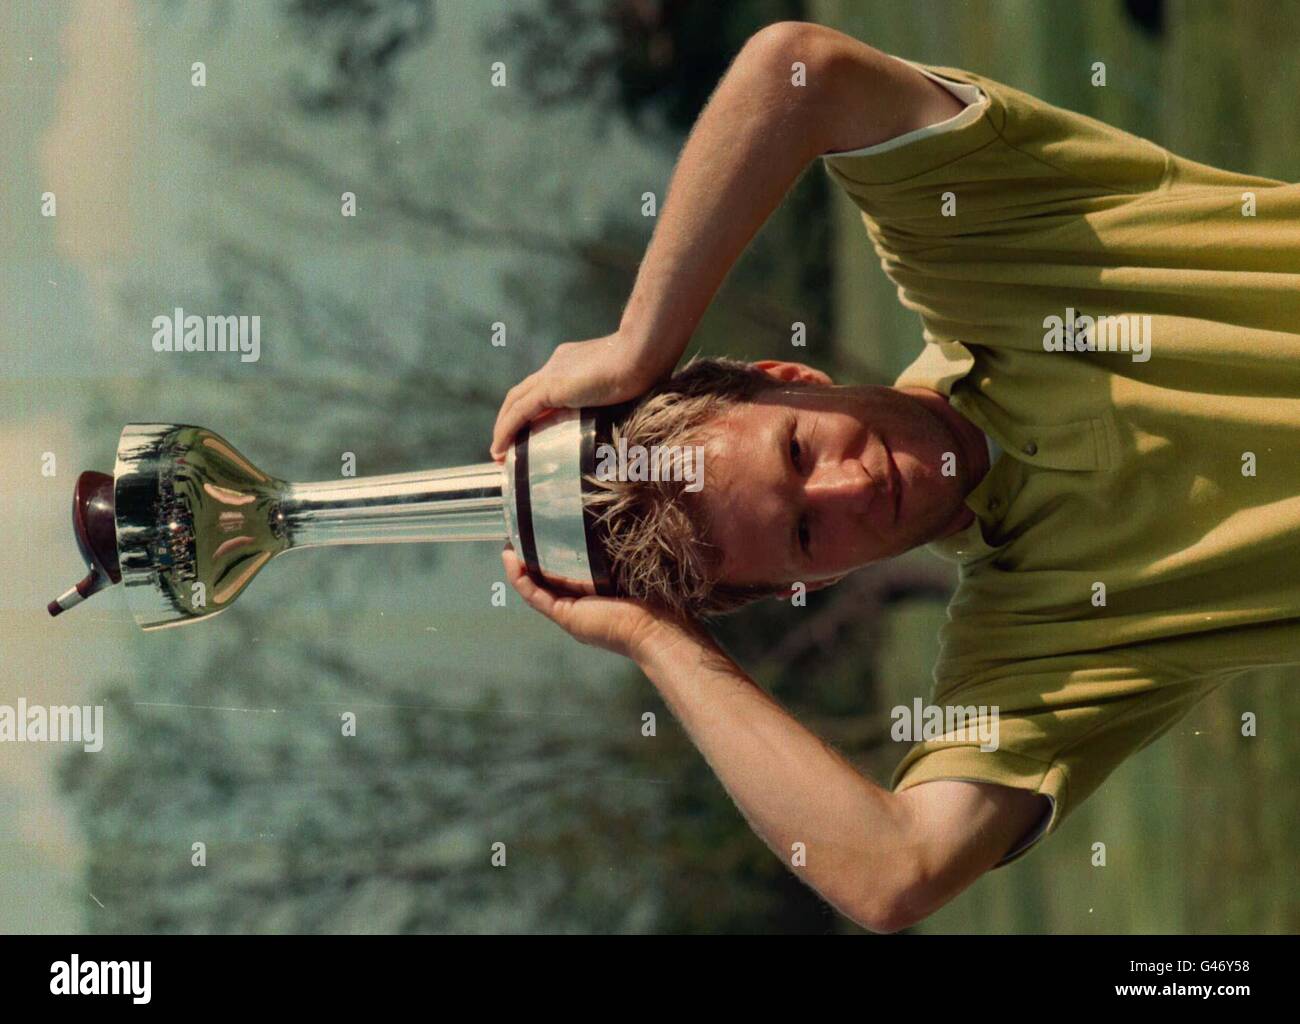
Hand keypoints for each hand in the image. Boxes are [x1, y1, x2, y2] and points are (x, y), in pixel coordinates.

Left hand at [490, 333, 662, 461]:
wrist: (643, 354)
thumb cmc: (646, 369)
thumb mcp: (625, 389)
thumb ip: (616, 400)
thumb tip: (627, 426)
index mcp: (572, 361)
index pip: (544, 385)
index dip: (533, 407)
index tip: (529, 429)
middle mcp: (557, 364)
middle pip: (522, 392)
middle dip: (510, 418)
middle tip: (505, 444)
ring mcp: (552, 373)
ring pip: (515, 401)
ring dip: (503, 427)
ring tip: (498, 452)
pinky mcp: (551, 387)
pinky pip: (519, 412)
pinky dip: (506, 430)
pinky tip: (500, 448)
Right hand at [501, 548, 703, 664]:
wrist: (654, 626)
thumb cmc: (650, 596)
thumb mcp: (626, 568)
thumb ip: (615, 550)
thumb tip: (616, 517)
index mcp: (591, 593)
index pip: (563, 571)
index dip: (547, 553)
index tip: (538, 531)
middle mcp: (576, 604)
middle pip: (545, 579)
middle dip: (528, 558)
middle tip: (517, 534)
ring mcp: (568, 612)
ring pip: (534, 587)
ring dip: (518, 567)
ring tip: (508, 545)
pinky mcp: (565, 616)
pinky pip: (534, 596)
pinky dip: (520, 579)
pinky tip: (512, 560)